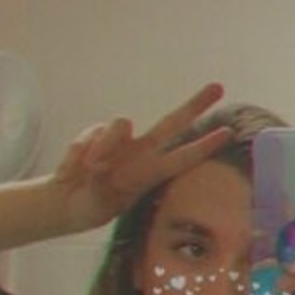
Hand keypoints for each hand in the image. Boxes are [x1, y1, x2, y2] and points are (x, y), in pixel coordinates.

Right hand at [53, 82, 229, 232]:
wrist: (66, 202)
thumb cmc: (90, 207)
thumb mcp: (99, 202)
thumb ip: (101, 181)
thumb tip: (98, 161)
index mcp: (149, 173)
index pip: (182, 158)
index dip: (204, 146)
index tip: (228, 134)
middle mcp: (141, 152)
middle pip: (173, 122)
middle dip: (195, 105)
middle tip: (219, 87)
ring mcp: (121, 141)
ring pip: (120, 124)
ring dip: (102, 147)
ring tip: (88, 169)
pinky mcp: (97, 135)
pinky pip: (91, 134)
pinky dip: (79, 152)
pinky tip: (71, 171)